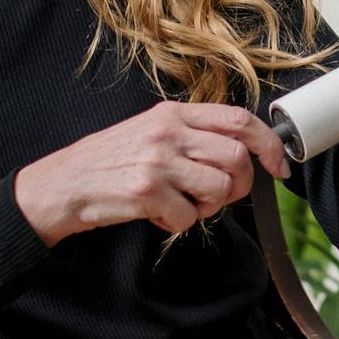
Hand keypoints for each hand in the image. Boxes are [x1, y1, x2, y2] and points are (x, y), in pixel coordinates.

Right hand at [14, 101, 290, 245]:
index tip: (279, 165)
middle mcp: (167, 132)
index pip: (239, 119)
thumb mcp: (149, 133)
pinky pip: (189, 217)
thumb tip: (243, 151)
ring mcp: (157, 161)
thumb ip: (191, 135)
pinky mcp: (145, 192)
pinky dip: (178, 224)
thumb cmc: (109, 163)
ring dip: (209, 207)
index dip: (268, 143)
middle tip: (219, 197)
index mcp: (172, 114)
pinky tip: (157, 215)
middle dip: (239, 185)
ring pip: (220, 188)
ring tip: (183, 204)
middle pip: (237, 157)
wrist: (60, 186)